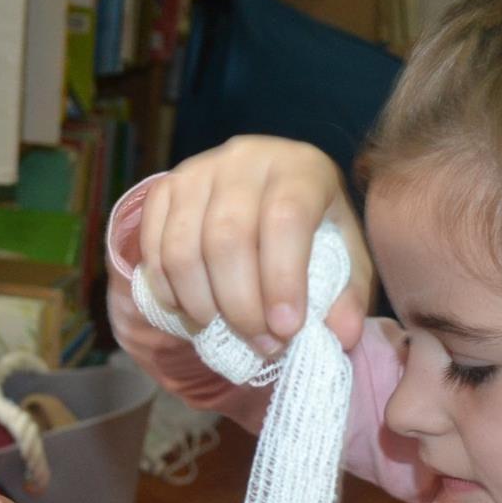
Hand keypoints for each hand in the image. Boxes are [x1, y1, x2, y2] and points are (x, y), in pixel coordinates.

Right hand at [124, 136, 373, 354]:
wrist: (264, 195)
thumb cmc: (311, 231)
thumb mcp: (344, 258)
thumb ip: (347, 297)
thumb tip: (342, 334)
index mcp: (300, 168)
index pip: (285, 218)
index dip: (282, 279)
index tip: (285, 329)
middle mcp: (245, 158)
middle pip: (228, 237)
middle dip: (241, 305)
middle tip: (259, 343)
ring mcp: (197, 171)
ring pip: (184, 247)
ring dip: (201, 304)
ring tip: (223, 332)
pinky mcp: (164, 189)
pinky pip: (154, 248)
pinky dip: (168, 291)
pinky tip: (192, 314)